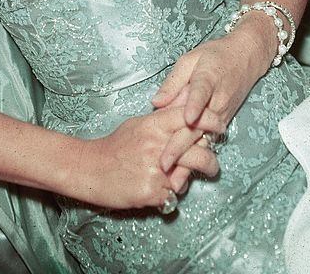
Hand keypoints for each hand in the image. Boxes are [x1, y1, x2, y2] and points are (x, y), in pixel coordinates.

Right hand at [71, 108, 219, 209]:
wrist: (90, 169)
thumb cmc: (114, 146)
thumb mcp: (138, 125)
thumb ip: (161, 122)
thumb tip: (185, 117)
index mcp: (153, 124)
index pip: (189, 116)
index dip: (209, 119)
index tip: (219, 125)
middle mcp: (157, 145)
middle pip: (197, 146)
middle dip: (211, 154)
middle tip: (214, 158)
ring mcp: (155, 170)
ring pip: (191, 172)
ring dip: (200, 174)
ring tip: (205, 174)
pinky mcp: (152, 191)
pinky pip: (174, 194)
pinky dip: (174, 193)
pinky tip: (167, 189)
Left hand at [151, 23, 273, 171]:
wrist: (246, 57)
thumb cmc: (215, 55)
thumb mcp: (191, 59)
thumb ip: (174, 81)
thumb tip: (156, 102)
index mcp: (208, 78)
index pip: (201, 91)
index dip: (194, 104)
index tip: (187, 118)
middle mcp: (217, 100)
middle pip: (198, 124)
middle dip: (181, 145)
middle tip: (163, 163)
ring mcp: (221, 115)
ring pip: (203, 139)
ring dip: (189, 160)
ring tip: (174, 180)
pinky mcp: (222, 123)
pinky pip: (208, 142)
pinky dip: (197, 159)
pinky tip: (185, 175)